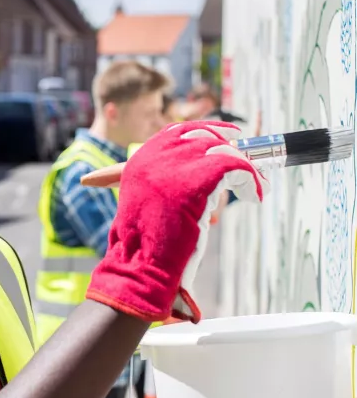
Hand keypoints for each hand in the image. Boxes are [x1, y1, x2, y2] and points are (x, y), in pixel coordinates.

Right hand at [81, 121, 268, 322]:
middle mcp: (154, 157)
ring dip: (244, 167)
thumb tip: (195, 175)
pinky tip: (254, 196)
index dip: (205, 131)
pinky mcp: (197, 180)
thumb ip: (163, 184)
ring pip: (222, 150)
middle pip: (202, 136)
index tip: (228, 136)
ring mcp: (174, 167)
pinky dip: (251, 180)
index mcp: (140, 161)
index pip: (175, 132)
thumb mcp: (147, 205)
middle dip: (229, 147)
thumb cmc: (147, 245)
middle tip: (248, 165)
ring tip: (256, 187)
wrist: (141, 266)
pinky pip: (235, 167)